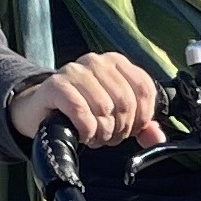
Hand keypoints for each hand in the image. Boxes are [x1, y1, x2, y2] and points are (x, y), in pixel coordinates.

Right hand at [9, 52, 165, 148]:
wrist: (43, 111)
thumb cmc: (83, 110)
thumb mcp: (116, 115)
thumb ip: (142, 126)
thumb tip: (157, 139)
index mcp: (116, 63)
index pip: (144, 89)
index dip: (142, 117)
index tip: (132, 129)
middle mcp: (95, 61)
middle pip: (126, 102)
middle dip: (121, 128)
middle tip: (109, 136)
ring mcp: (74, 71)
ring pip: (104, 108)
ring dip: (102, 132)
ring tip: (94, 135)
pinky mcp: (55, 86)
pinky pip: (81, 111)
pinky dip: (86, 130)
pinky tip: (82, 134)